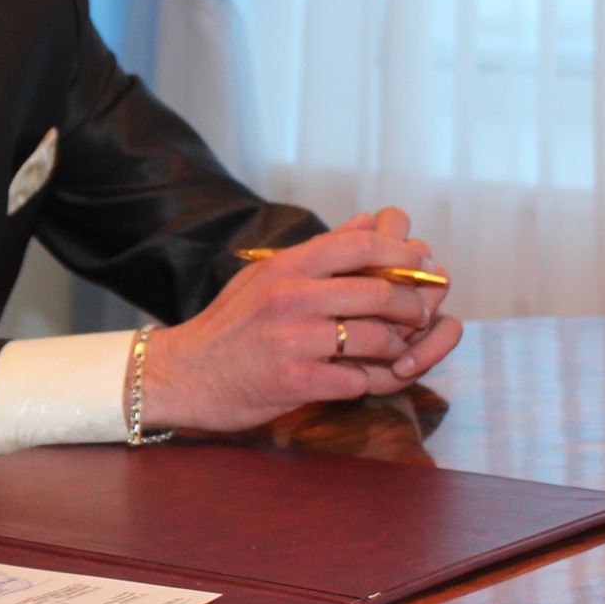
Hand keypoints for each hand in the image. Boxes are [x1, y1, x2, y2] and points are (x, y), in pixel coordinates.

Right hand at [140, 206, 463, 433]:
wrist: (183, 375)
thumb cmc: (229, 326)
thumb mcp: (267, 276)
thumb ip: (320, 252)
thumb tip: (371, 221)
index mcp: (286, 266)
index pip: (362, 244)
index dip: (402, 253)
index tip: (421, 266)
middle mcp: (291, 297)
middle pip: (381, 292)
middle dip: (414, 306)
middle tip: (421, 316)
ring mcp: (294, 340)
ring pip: (378, 338)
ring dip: (396, 348)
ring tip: (394, 352)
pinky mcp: (296, 382)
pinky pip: (357, 379)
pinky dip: (366, 381)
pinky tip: (356, 378)